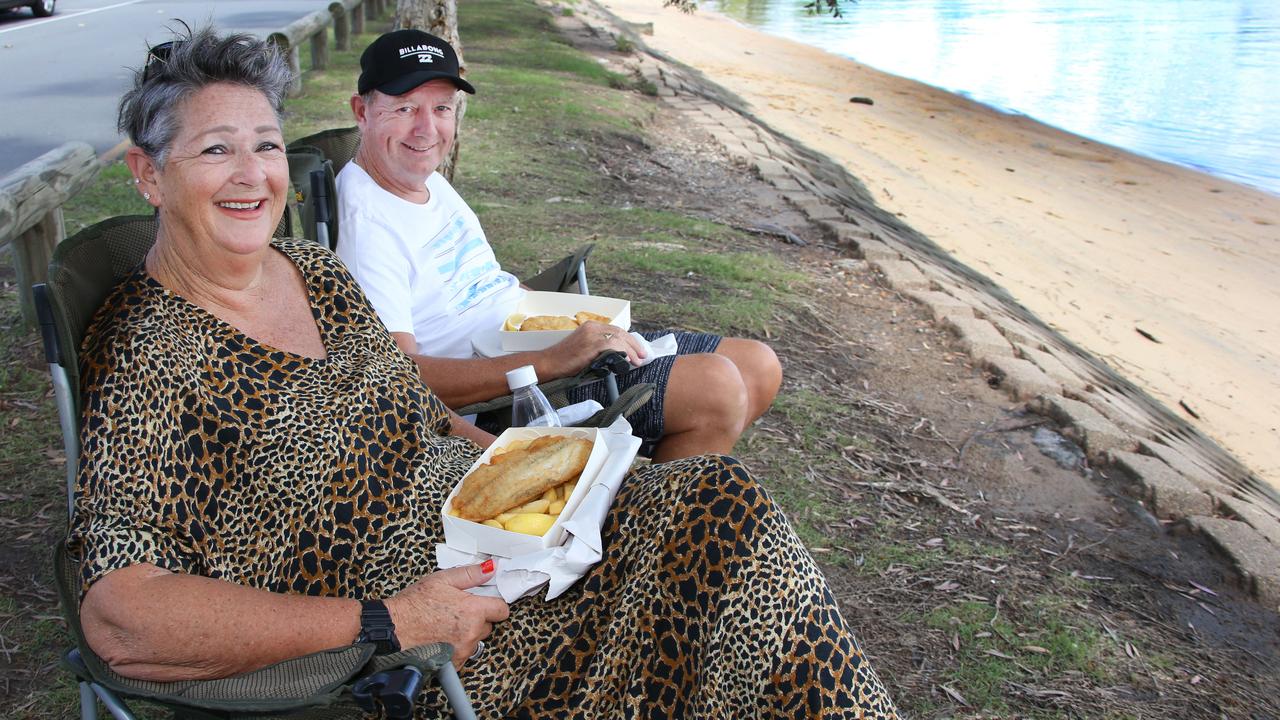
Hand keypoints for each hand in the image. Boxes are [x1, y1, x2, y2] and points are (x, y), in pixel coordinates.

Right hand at [384, 562, 509, 668]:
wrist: (392, 629)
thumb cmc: (413, 604)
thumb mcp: (442, 580)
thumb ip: (471, 574)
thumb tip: (491, 568)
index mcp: (473, 611)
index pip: (502, 610)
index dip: (494, 604)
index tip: (484, 603)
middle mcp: (471, 633)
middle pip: (488, 626)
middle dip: (477, 619)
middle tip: (457, 612)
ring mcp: (463, 650)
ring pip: (476, 640)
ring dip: (467, 634)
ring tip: (446, 625)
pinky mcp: (454, 663)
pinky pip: (464, 654)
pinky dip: (457, 648)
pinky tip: (442, 638)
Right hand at [540, 321, 645, 376]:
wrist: (549, 363)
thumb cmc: (564, 360)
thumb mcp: (584, 350)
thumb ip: (599, 349)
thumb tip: (617, 356)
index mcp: (590, 326)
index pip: (615, 329)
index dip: (629, 339)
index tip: (637, 349)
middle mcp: (592, 327)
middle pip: (620, 332)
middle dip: (634, 344)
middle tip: (643, 355)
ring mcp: (591, 335)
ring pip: (619, 338)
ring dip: (631, 350)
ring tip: (638, 361)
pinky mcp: (591, 345)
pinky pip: (613, 346)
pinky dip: (624, 353)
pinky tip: (628, 361)